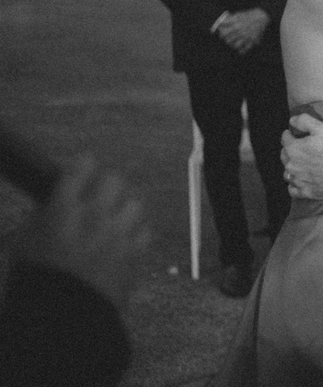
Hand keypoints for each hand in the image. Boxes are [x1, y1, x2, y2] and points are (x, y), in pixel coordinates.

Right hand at [14, 156, 150, 310]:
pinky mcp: (135, 253)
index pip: (81, 167)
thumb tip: (49, 206)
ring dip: (124, 208)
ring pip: (134, 203)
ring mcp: (118, 233)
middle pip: (114, 179)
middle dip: (107, 184)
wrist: (60, 317)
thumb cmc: (31, 281)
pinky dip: (136, 233)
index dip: (84, 164)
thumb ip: (39, 219)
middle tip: (100, 193)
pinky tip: (126, 240)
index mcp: (63, 208)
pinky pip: (144, 232)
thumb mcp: (20, 244)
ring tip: (115, 218)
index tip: (84, 166)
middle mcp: (94, 214)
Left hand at [215, 8, 268, 54]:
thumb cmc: (248, 15)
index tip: (221, 32)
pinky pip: (245, 49)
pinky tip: (240, 49)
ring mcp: (246, 37)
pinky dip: (241, 50)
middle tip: (228, 37)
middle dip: (226, 39)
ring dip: (233, 45)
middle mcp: (240, 32)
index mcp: (235, 25)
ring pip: (235, 46)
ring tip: (233, 43)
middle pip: (228, 40)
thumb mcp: (238, 15)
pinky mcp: (252, 41)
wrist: (262, 16)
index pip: (223, 33)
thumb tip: (221, 23)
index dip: (221, 33)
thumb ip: (229, 20)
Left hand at [281, 113, 322, 199]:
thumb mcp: (322, 128)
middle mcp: (292, 165)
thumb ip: (304, 121)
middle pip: (284, 156)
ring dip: (291, 167)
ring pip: (287, 173)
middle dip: (289, 150)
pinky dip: (294, 185)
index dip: (289, 134)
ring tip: (299, 164)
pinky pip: (293, 190)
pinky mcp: (306, 192)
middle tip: (299, 147)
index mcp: (293, 149)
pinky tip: (300, 181)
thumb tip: (292, 120)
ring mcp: (298, 180)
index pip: (285, 139)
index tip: (293, 133)